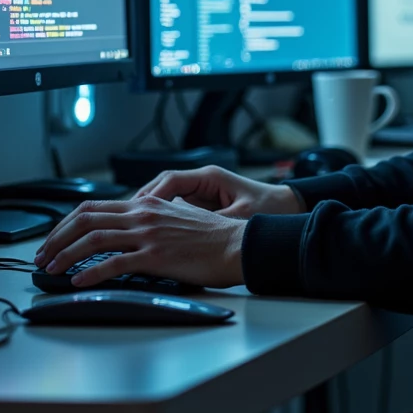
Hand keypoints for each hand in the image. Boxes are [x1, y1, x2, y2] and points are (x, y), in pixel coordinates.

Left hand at [33, 197, 245, 288]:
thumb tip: (133, 226)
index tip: (53, 239)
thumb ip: (153, 218)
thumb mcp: (179, 216)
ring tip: (51, 269)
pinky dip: (91, 272)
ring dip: (65, 254)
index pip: (93, 207)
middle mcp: (143, 214)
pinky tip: (79, 280)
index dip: (66, 223)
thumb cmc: (214, 236)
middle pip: (85, 219)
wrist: (237, 245)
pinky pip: (114, 263)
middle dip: (56, 238)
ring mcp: (148, 235)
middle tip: (42, 255)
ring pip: (93, 239)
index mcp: (146, 204)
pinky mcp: (156, 256)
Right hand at [133, 165, 302, 219]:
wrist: (288, 209)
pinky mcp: (203, 206)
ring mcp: (201, 193)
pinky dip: (161, 220)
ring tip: (130, 229)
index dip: (150, 196)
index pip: (170, 180)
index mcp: (210, 177)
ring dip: (147, 212)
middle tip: (124, 221)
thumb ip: (214, 222)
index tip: (137, 211)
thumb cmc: (270, 209)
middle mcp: (202, 182)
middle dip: (141, 204)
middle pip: (161, 188)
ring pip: (164, 199)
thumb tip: (188, 234)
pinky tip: (150, 235)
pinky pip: (175, 209)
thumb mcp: (241, 217)